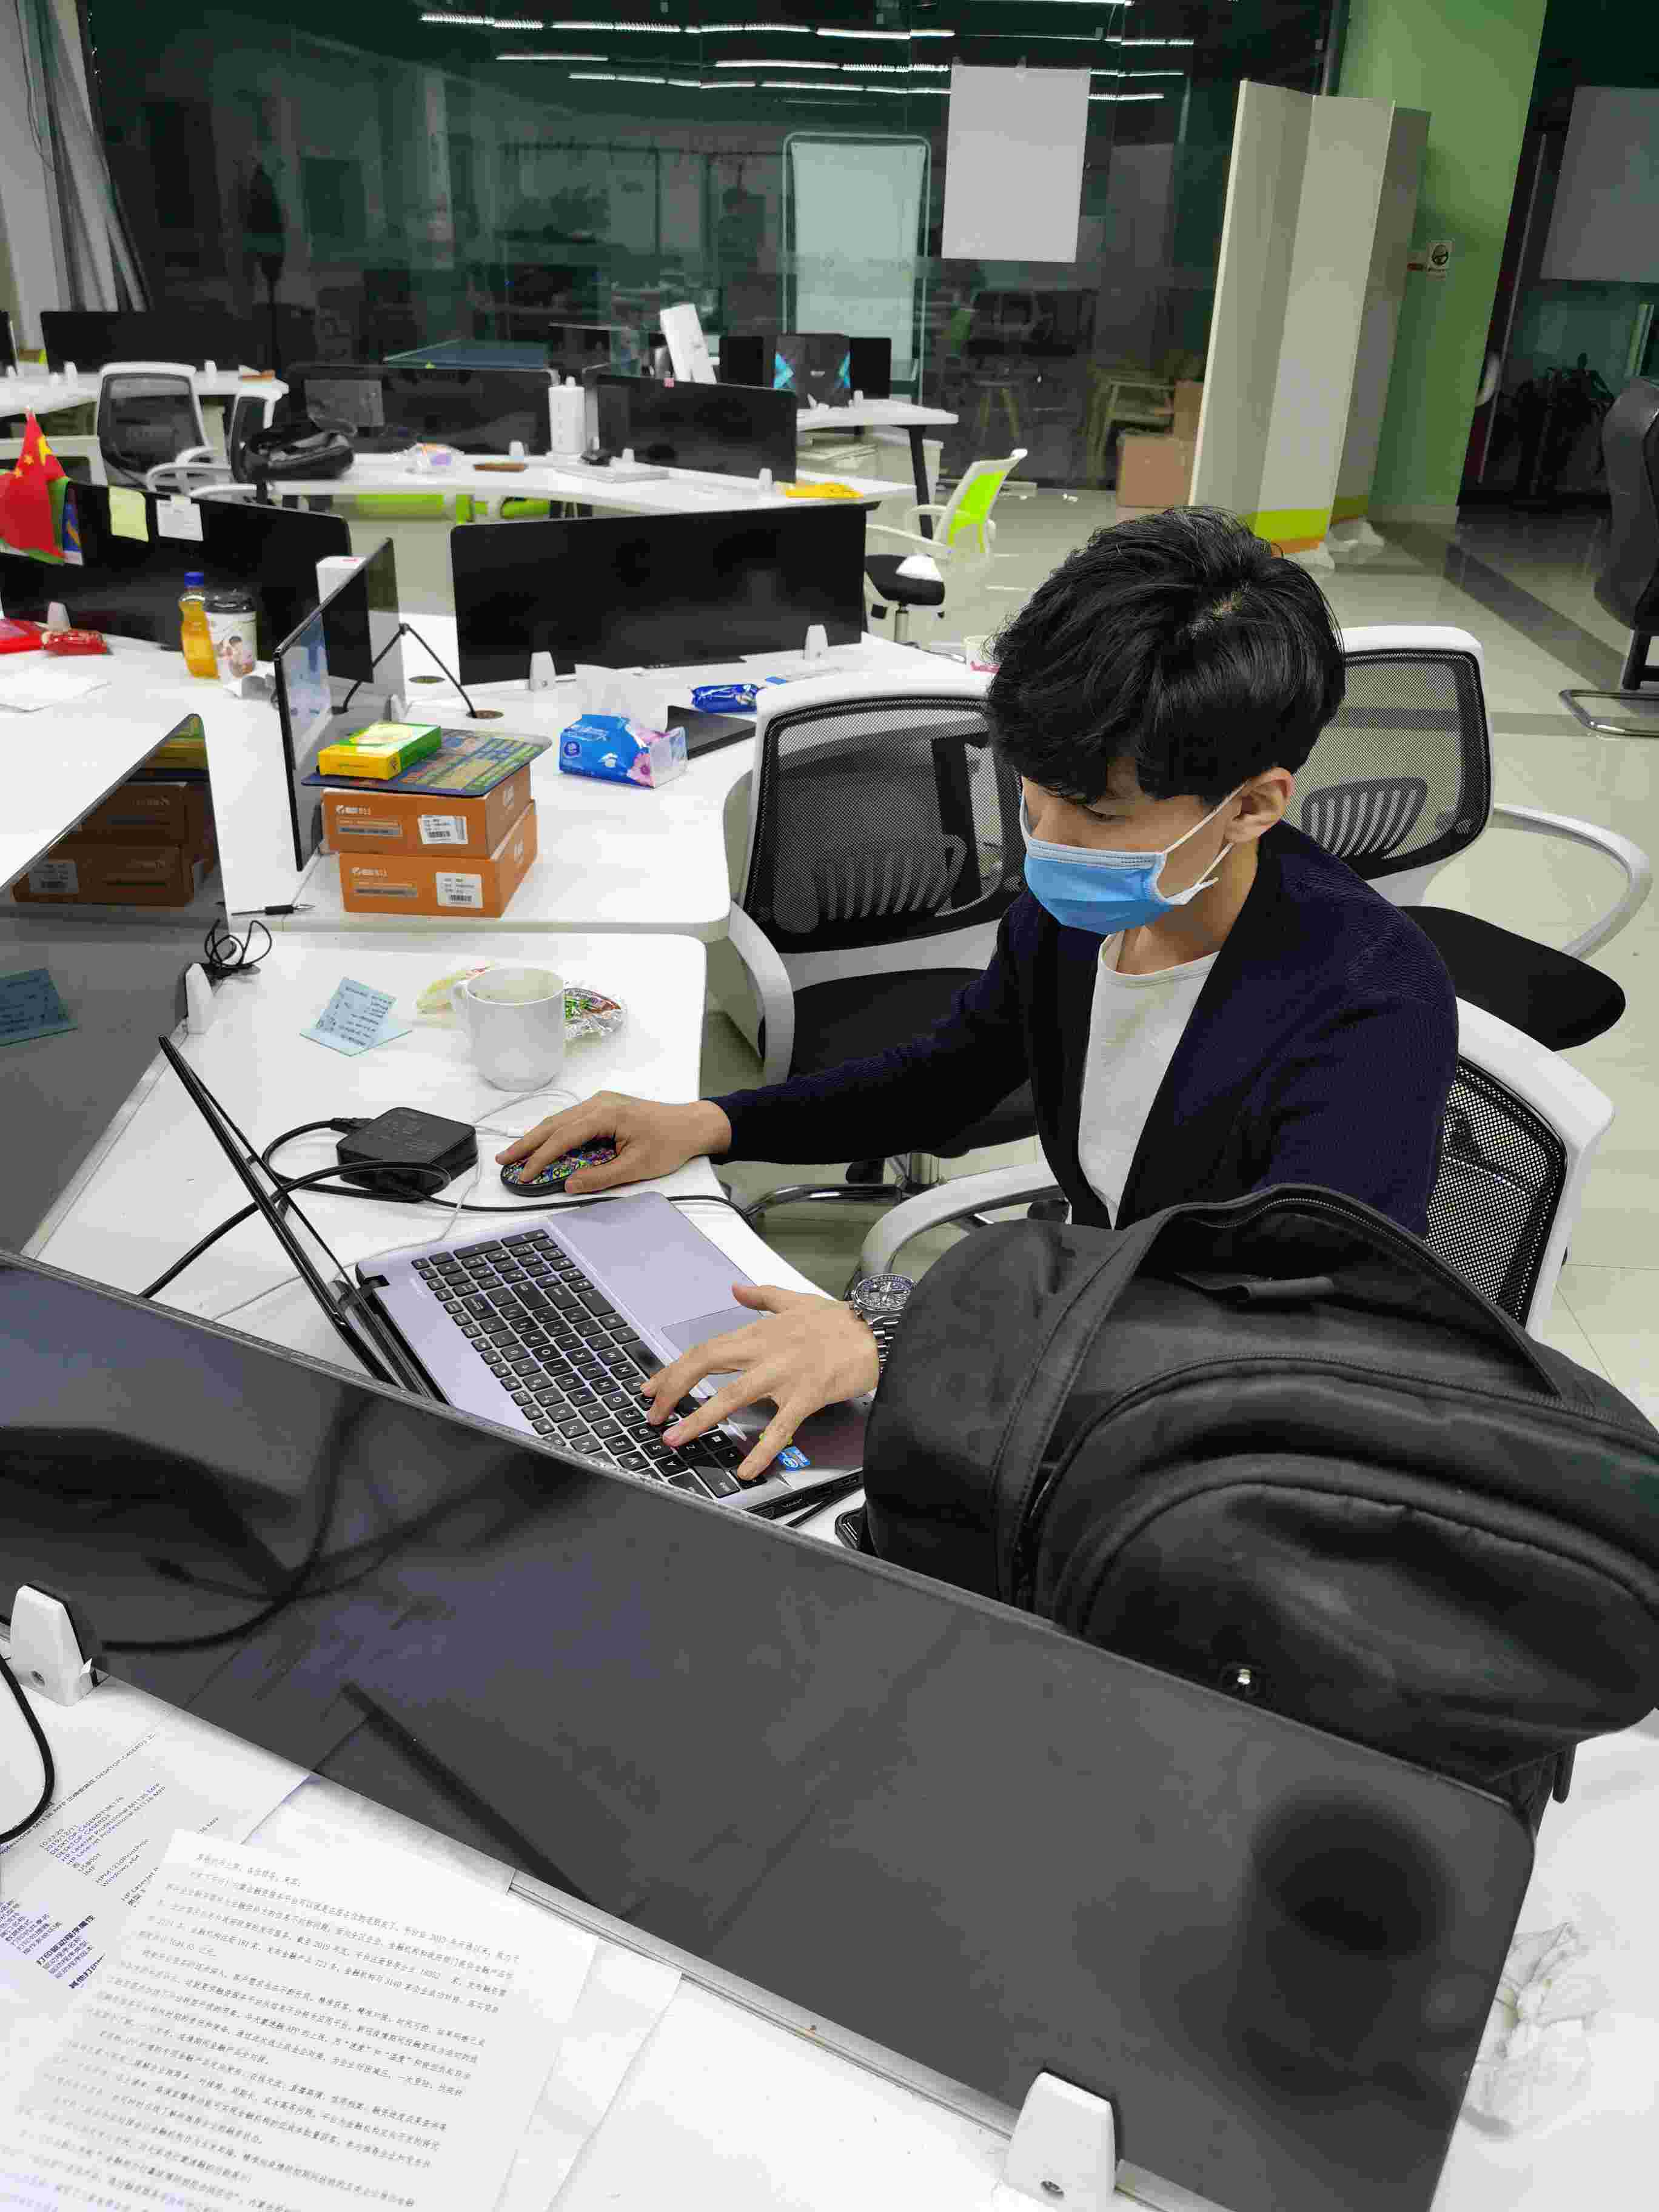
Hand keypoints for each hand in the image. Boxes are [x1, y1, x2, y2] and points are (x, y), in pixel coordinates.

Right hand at [495, 1091, 731, 1195]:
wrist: (692, 1125)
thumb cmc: (670, 1142)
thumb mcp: (636, 1167)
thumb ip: (600, 1177)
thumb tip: (569, 1184)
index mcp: (606, 1114)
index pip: (562, 1138)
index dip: (540, 1158)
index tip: (524, 1174)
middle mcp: (599, 1103)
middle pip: (554, 1124)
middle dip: (527, 1144)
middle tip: (503, 1159)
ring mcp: (601, 1103)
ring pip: (560, 1121)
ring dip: (538, 1137)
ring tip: (517, 1154)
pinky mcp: (604, 1108)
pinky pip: (571, 1120)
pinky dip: (554, 1132)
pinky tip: (544, 1144)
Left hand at [641, 1283, 880, 1483]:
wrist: (877, 1331)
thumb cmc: (840, 1321)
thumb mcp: (796, 1301)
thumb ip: (762, 1296)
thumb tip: (736, 1289)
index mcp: (759, 1333)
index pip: (705, 1349)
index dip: (674, 1369)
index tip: (652, 1388)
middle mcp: (765, 1351)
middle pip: (706, 1365)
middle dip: (673, 1390)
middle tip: (654, 1415)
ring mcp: (784, 1373)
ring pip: (732, 1396)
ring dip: (700, 1419)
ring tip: (677, 1439)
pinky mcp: (807, 1394)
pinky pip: (780, 1427)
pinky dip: (761, 1450)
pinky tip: (746, 1468)